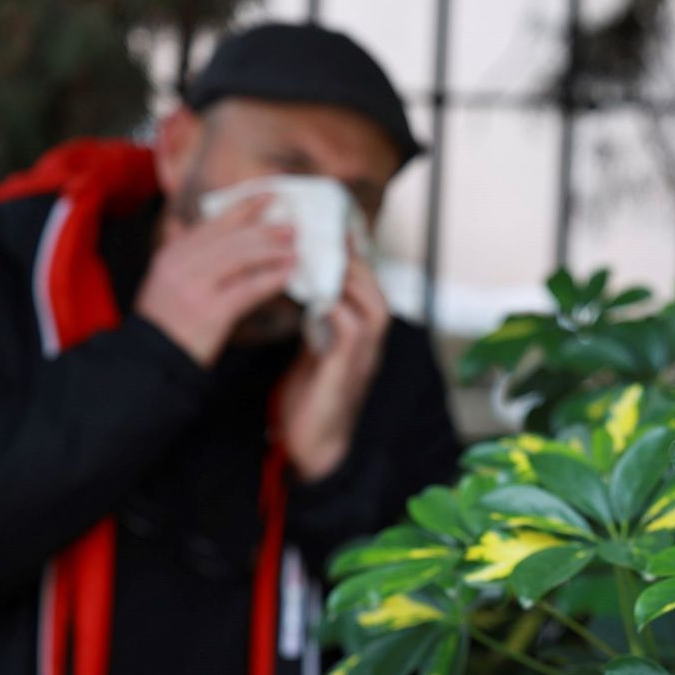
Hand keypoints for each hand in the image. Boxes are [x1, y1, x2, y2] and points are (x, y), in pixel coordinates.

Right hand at [134, 195, 296, 366]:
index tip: (269, 196)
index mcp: (170, 255)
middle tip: (291, 227)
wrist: (152, 360)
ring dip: (272, 251)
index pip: (212, 224)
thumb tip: (182, 221)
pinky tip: (288, 274)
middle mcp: (180, 266)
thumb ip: (175, 248)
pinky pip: (248, 289)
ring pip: (241, 258)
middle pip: (230, 238)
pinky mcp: (211, 313)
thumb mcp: (161, 280)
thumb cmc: (163, 322)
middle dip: (265, 229)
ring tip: (294, 249)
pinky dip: (271, 279)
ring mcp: (195, 288)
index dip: (243, 208)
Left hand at [277, 253, 391, 481]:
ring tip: (317, 259)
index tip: (327, 228)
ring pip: (371, 307)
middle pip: (375, 289)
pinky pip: (349, 331)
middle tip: (319, 235)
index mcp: (361, 336)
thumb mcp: (315, 347)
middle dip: (350, 260)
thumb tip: (299, 281)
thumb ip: (317, 318)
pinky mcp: (347, 372)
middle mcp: (370, 344)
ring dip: (346, 281)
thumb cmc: (310, 397)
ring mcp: (364, 358)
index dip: (350, 256)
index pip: (365, 286)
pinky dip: (333, 309)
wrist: (311, 446)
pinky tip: (308, 296)